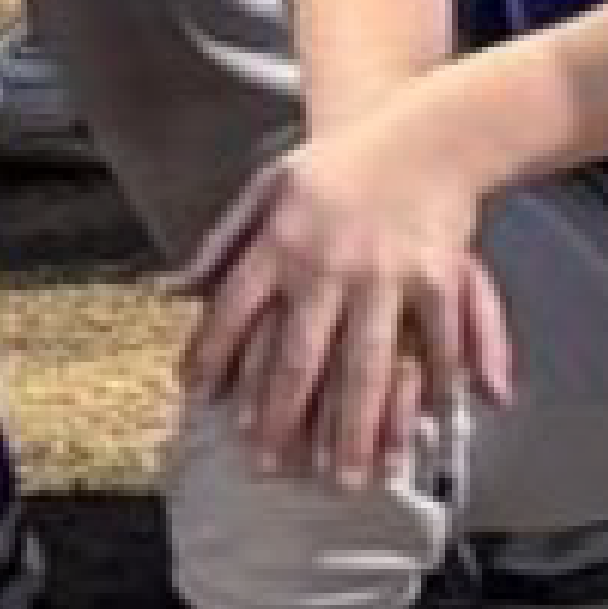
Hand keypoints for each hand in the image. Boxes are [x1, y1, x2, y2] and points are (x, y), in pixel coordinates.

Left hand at [180, 110, 510, 483]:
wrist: (427, 132)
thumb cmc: (343, 164)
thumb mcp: (271, 186)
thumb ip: (223, 241)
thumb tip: (173, 289)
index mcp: (281, 242)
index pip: (234, 312)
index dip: (213, 359)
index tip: (202, 403)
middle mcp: (326, 264)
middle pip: (297, 357)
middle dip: (282, 420)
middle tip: (269, 469)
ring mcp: (382, 273)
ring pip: (363, 366)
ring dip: (354, 429)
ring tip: (346, 476)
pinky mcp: (434, 276)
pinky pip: (431, 342)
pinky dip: (432, 385)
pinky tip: (426, 423)